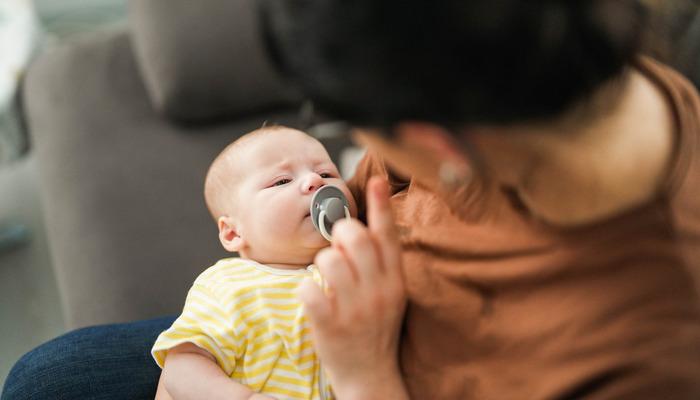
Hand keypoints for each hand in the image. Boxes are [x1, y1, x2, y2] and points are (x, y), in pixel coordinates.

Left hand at [299, 177, 407, 398]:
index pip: (388, 236)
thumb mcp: (390, 294)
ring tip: (326, 278)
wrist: (370, 375)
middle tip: (336, 247)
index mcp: (395, 281)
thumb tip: (359, 226)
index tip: (375, 180)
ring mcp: (356, 309)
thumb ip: (380, 263)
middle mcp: (379, 292)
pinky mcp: (331, 325)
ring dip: (321, 263)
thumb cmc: (376, 328)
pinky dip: (306, 289)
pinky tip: (314, 298)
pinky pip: (309, 289)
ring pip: (328, 260)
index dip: (380, 205)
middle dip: (338, 233)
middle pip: (354, 238)